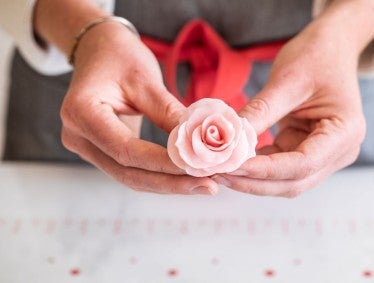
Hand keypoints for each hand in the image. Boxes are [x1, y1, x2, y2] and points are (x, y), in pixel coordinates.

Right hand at [60, 23, 217, 193]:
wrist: (99, 51)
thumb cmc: (119, 57)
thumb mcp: (145, 78)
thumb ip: (167, 111)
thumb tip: (197, 141)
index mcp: (81, 113)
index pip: (125, 150)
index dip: (162, 163)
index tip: (197, 167)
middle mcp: (77, 136)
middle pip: (126, 172)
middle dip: (169, 182)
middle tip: (208, 186)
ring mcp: (86, 147)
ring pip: (129, 176)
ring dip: (167, 183)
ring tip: (203, 184)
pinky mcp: (100, 151)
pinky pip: (130, 169)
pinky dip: (159, 174)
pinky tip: (185, 176)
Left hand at [213, 0, 373, 196]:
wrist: (330, 47)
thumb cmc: (316, 56)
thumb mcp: (287, 80)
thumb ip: (260, 112)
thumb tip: (228, 139)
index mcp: (345, 133)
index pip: (302, 164)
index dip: (264, 170)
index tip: (230, 166)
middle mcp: (339, 151)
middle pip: (293, 182)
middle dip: (254, 181)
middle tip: (217, 172)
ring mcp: (324, 155)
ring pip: (285, 181)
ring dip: (252, 178)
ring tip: (220, 169)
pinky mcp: (306, 150)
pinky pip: (279, 167)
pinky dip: (256, 167)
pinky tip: (232, 160)